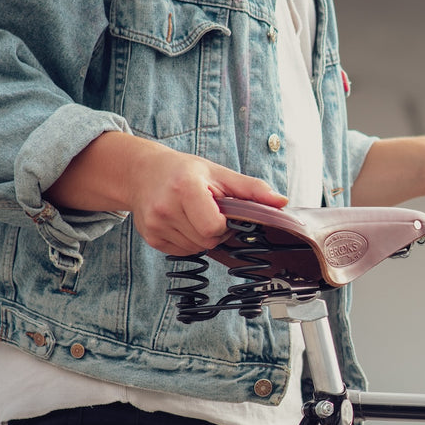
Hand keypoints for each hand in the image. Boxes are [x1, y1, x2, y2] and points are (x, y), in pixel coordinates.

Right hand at [46, 132, 287, 254]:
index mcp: (185, 188)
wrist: (143, 173)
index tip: (221, 210)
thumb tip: (282, 202)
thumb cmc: (185, 172)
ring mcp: (155, 226)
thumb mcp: (220, 173)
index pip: (214, 227)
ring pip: (196, 248)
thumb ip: (252, 189)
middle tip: (209, 211)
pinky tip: (183, 222)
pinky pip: (182, 252)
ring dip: (203, 237)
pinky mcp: (151, 238)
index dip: (224, 223)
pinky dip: (189, 241)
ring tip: (194, 214)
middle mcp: (165, 208)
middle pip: (207, 240)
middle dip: (216, 231)